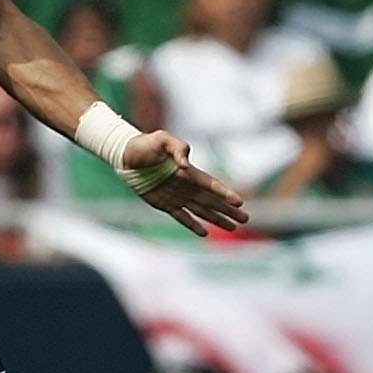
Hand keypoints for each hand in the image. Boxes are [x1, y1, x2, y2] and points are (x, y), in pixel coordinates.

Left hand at [122, 130, 247, 236]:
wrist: (127, 155)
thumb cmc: (146, 145)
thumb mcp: (163, 139)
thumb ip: (178, 148)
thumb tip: (185, 166)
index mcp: (189, 172)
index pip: (212, 185)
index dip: (225, 194)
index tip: (239, 202)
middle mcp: (187, 186)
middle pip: (212, 201)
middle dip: (229, 210)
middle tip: (245, 219)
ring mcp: (177, 196)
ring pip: (202, 211)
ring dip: (217, 219)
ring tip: (233, 227)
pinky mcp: (165, 204)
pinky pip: (182, 217)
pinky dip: (193, 225)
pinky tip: (205, 233)